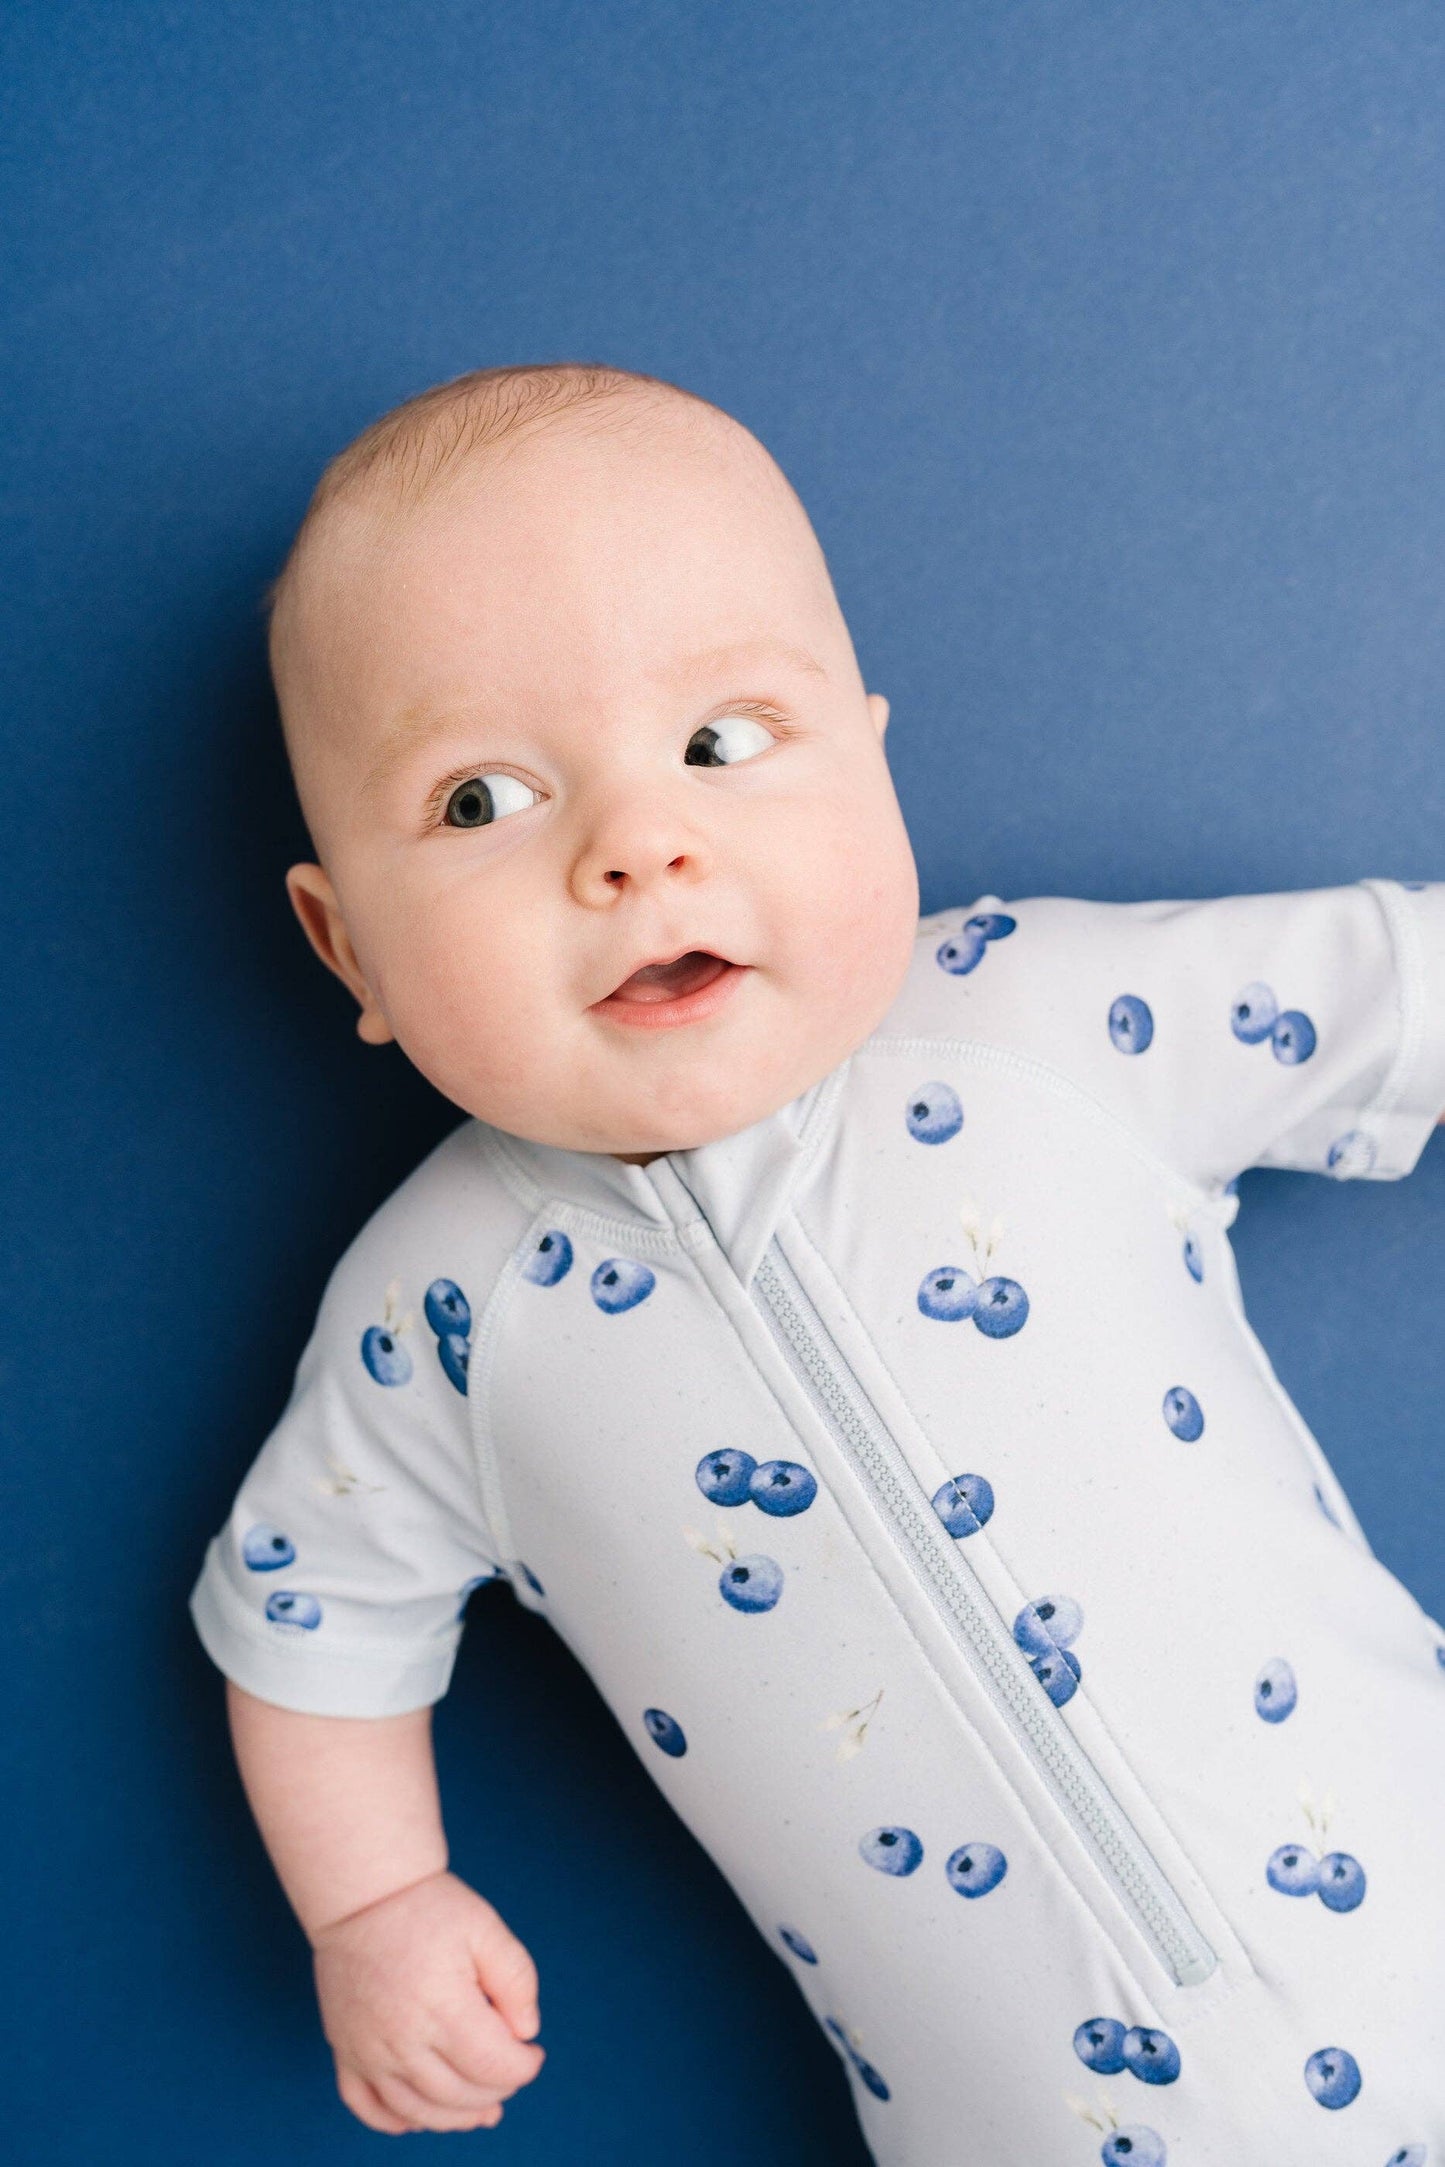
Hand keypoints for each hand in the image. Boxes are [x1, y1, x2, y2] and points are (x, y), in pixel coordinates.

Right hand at [311, 1868, 545, 2133]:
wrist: (363, 1895)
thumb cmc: (429, 1908)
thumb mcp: (486, 1928)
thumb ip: (516, 1980)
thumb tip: (525, 2032)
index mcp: (442, 2006)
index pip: (492, 2066)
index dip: (523, 2067)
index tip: (532, 2051)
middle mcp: (401, 2038)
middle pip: (458, 2095)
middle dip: (496, 2091)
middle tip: (509, 2071)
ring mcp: (368, 2050)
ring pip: (418, 2111)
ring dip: (456, 2117)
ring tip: (483, 2108)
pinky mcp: (345, 2051)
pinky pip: (367, 2107)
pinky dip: (397, 2121)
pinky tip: (424, 2114)